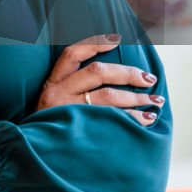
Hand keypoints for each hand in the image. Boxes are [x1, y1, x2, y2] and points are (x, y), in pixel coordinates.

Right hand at [36, 34, 162, 124]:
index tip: (115, 40)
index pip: (71, 55)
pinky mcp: (80, 130)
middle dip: (127, 73)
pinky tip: (146, 120)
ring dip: (136, 98)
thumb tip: (109, 73)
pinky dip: (132, 119)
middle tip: (148, 78)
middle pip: (97, 73)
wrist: (37, 151)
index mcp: (53, 82)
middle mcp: (59, 93)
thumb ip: (71, 86)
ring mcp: (69, 111)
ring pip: (107, 98)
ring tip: (154, 101)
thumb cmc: (49, 123)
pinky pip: (112, 120)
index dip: (94, 44)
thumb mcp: (51, 99)